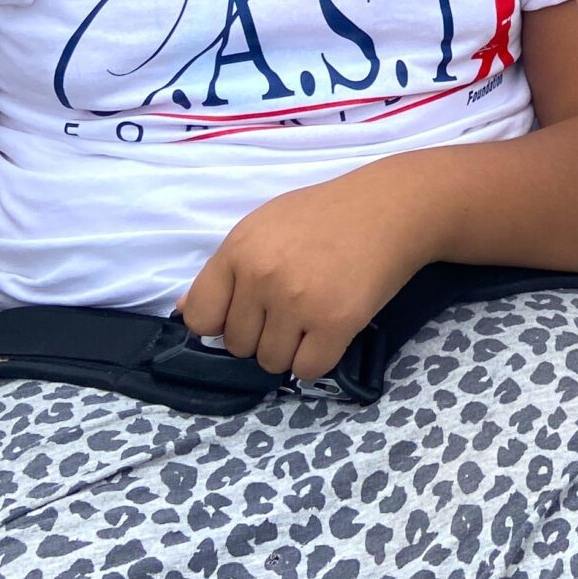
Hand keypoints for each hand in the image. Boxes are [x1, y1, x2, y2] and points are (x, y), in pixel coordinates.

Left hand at [179, 159, 436, 378]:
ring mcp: (298, 301)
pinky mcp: (335, 322)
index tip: (246, 312)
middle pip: (237, 346)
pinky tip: (332, 329)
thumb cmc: (326, 214)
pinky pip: (308, 370)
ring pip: (271, 363)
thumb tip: (186, 313)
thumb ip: (226, 268)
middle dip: (262, 334)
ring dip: (291, 349)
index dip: (221, 322)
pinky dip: (319, 358)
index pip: (200, 317)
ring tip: (314, 314)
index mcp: (238, 250)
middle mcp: (262, 276)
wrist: (391, 208)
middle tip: (293, 305)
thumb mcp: (265, 225)